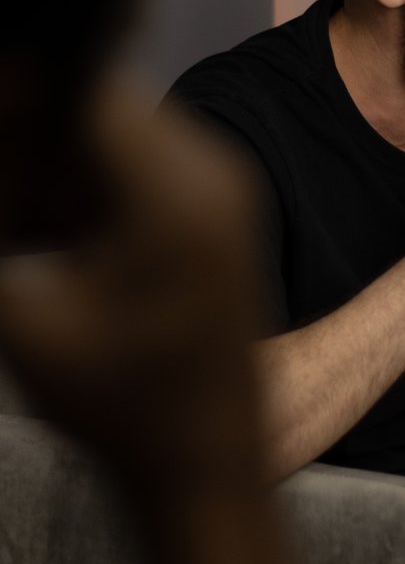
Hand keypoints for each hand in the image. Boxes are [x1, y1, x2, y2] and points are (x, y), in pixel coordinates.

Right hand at [0, 78, 262, 487]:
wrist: (208, 469)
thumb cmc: (122, 408)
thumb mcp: (25, 324)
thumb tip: (6, 172)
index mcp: (176, 192)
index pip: (86, 95)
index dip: (22, 110)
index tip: (5, 166)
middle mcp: (213, 173)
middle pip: (102, 113)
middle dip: (36, 149)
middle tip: (16, 222)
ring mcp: (224, 191)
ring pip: (116, 140)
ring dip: (58, 173)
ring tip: (26, 235)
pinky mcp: (218, 215)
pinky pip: (142, 170)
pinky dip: (89, 194)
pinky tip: (54, 245)